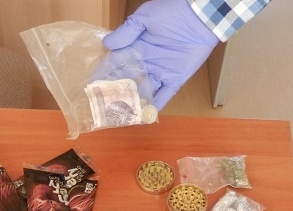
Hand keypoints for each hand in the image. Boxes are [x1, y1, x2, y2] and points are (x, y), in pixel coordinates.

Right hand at [103, 0, 219, 110]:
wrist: (199, 16)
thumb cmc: (172, 11)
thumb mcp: (146, 17)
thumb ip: (127, 31)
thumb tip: (107, 44)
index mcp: (136, 48)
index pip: (117, 63)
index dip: (105, 73)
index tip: (93, 83)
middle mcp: (146, 63)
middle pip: (128, 80)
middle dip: (117, 92)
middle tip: (104, 104)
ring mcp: (160, 73)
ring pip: (143, 91)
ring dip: (133, 102)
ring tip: (121, 114)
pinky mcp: (174, 80)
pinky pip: (164, 96)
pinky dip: (155, 107)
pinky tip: (145, 117)